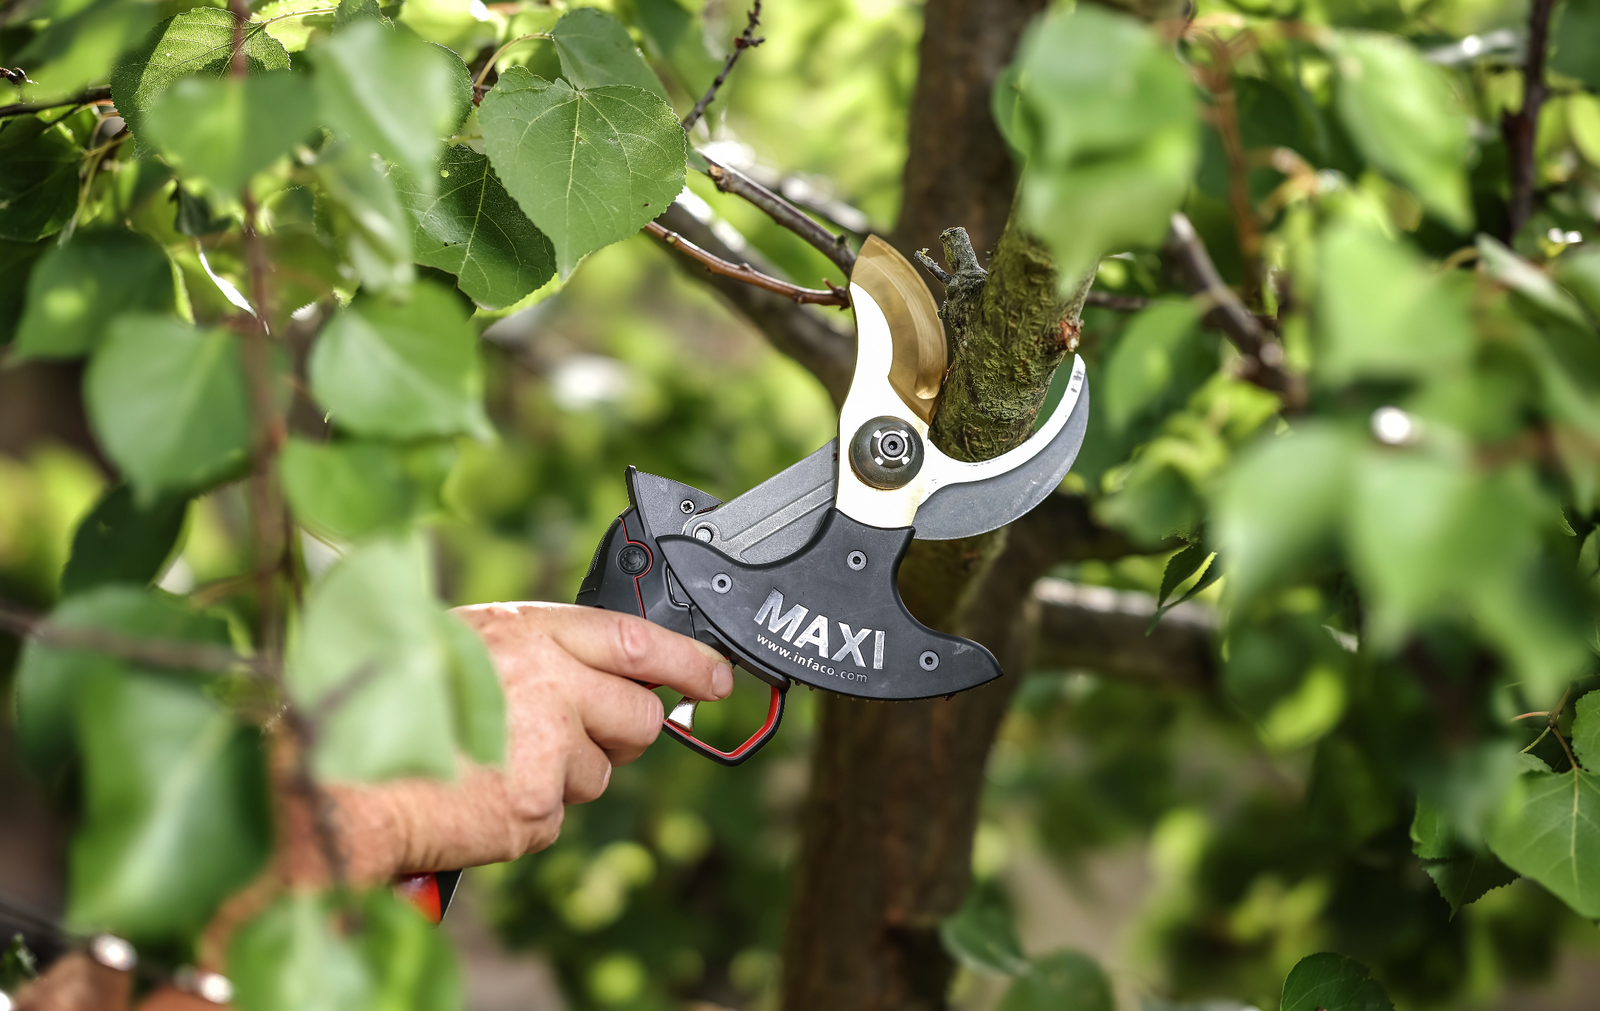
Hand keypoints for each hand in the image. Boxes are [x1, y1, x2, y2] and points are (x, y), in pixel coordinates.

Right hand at [325, 602, 732, 879]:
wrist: (335, 780)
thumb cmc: (385, 704)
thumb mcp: (466, 647)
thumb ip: (535, 653)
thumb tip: (606, 677)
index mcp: (528, 631)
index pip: (634, 640)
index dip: (686, 660)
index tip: (716, 676)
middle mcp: (548, 682)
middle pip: (640, 715)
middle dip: (621, 732)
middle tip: (569, 736)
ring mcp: (546, 747)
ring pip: (600, 772)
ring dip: (563, 776)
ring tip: (493, 762)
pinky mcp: (536, 807)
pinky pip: (560, 815)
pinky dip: (527, 814)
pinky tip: (479, 794)